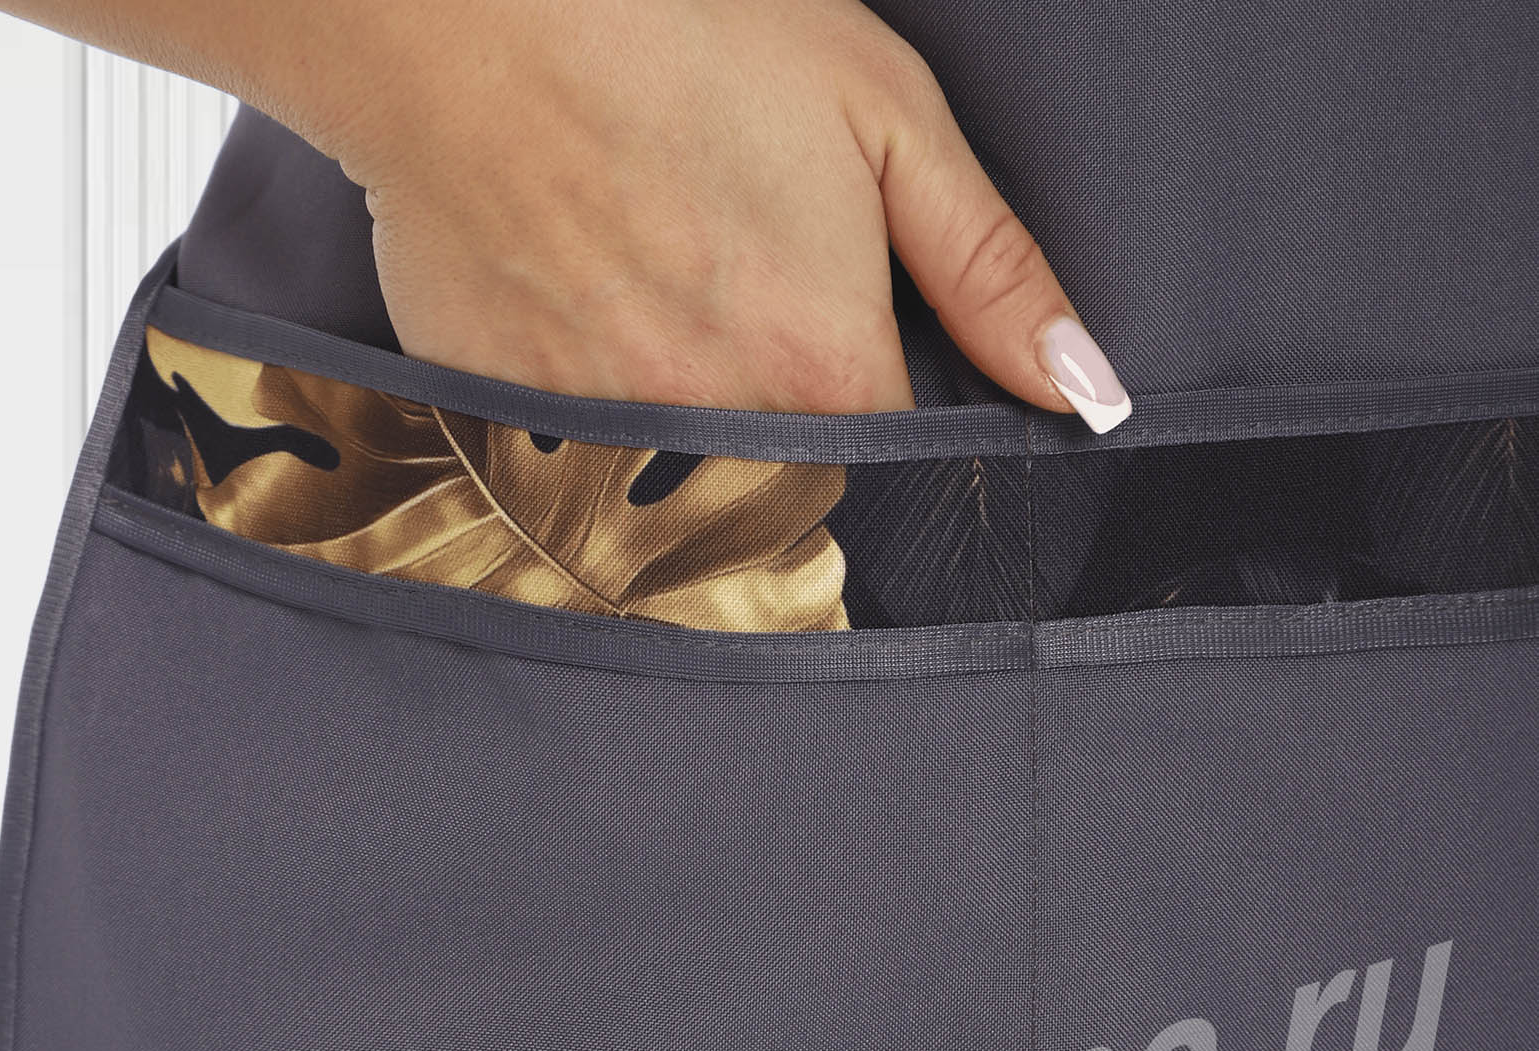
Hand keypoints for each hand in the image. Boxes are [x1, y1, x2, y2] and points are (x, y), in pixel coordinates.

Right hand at [298, 0, 1130, 424]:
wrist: (462, 8)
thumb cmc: (681, 27)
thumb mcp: (881, 112)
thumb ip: (988, 267)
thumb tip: (1084, 387)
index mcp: (826, 371)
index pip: (898, 478)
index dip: (890, 428)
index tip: (861, 374)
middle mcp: (719, 434)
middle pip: (787, 505)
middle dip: (787, 450)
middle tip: (741, 322)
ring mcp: (603, 448)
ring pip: (674, 504)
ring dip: (683, 444)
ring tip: (656, 315)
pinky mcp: (508, 436)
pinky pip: (564, 475)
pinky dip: (577, 423)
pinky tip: (571, 317)